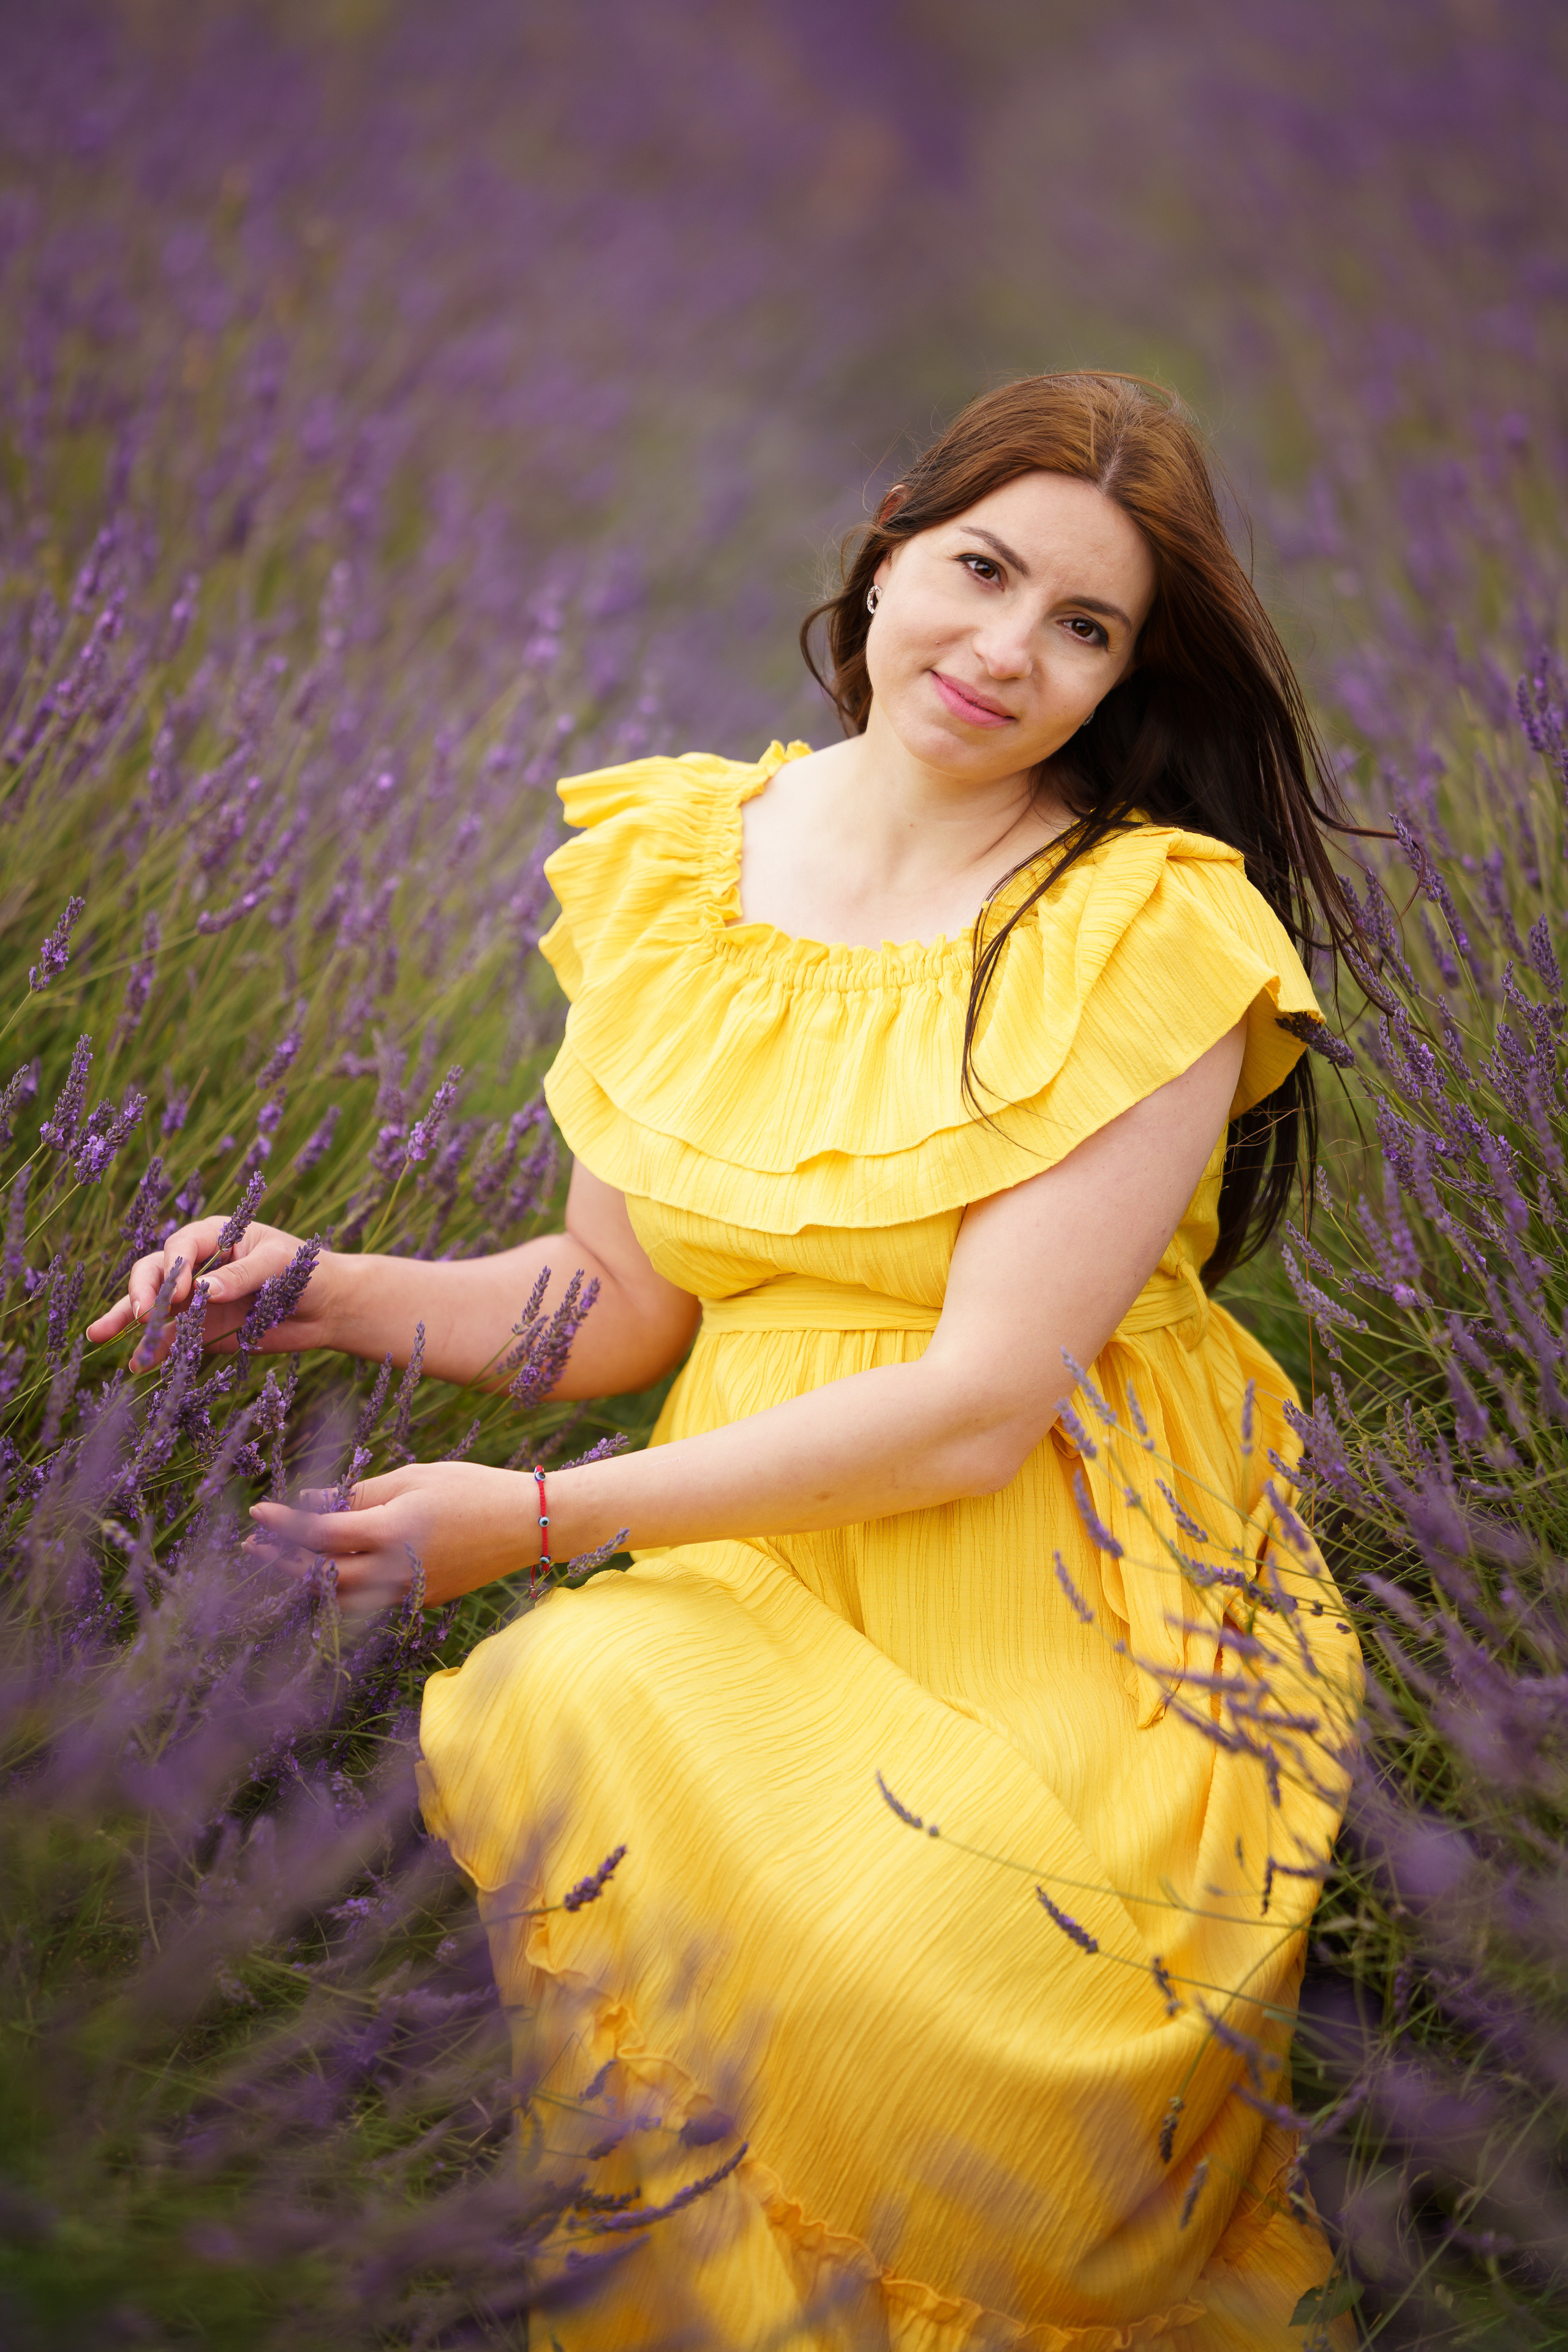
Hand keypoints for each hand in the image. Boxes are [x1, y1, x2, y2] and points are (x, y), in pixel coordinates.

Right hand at [87, 1213, 336, 1368]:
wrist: (327, 1308)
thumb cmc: (308, 1272)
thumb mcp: (281, 1265)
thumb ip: (243, 1275)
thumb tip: (204, 1289)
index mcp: (216, 1237)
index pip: (180, 1246)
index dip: (174, 1267)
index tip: (180, 1293)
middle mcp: (199, 1267)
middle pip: (155, 1272)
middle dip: (142, 1291)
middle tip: (144, 1315)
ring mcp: (196, 1299)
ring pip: (153, 1306)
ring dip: (127, 1318)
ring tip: (99, 1334)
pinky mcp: (201, 1329)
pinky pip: (170, 1339)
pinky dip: (153, 1350)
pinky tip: (137, 1365)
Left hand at [247, 1460, 536, 1607]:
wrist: (527, 1524)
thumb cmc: (471, 1488)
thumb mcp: (414, 1478)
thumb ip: (360, 1493)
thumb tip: (311, 1503)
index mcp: (393, 1531)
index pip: (322, 1535)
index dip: (284, 1526)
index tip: (258, 1512)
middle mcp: (396, 1569)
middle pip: (322, 1574)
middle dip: (283, 1560)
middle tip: (251, 1546)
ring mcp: (409, 1591)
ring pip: (342, 1599)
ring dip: (307, 1583)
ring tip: (282, 1566)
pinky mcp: (421, 1600)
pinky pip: (369, 1601)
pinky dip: (342, 1590)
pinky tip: (329, 1573)